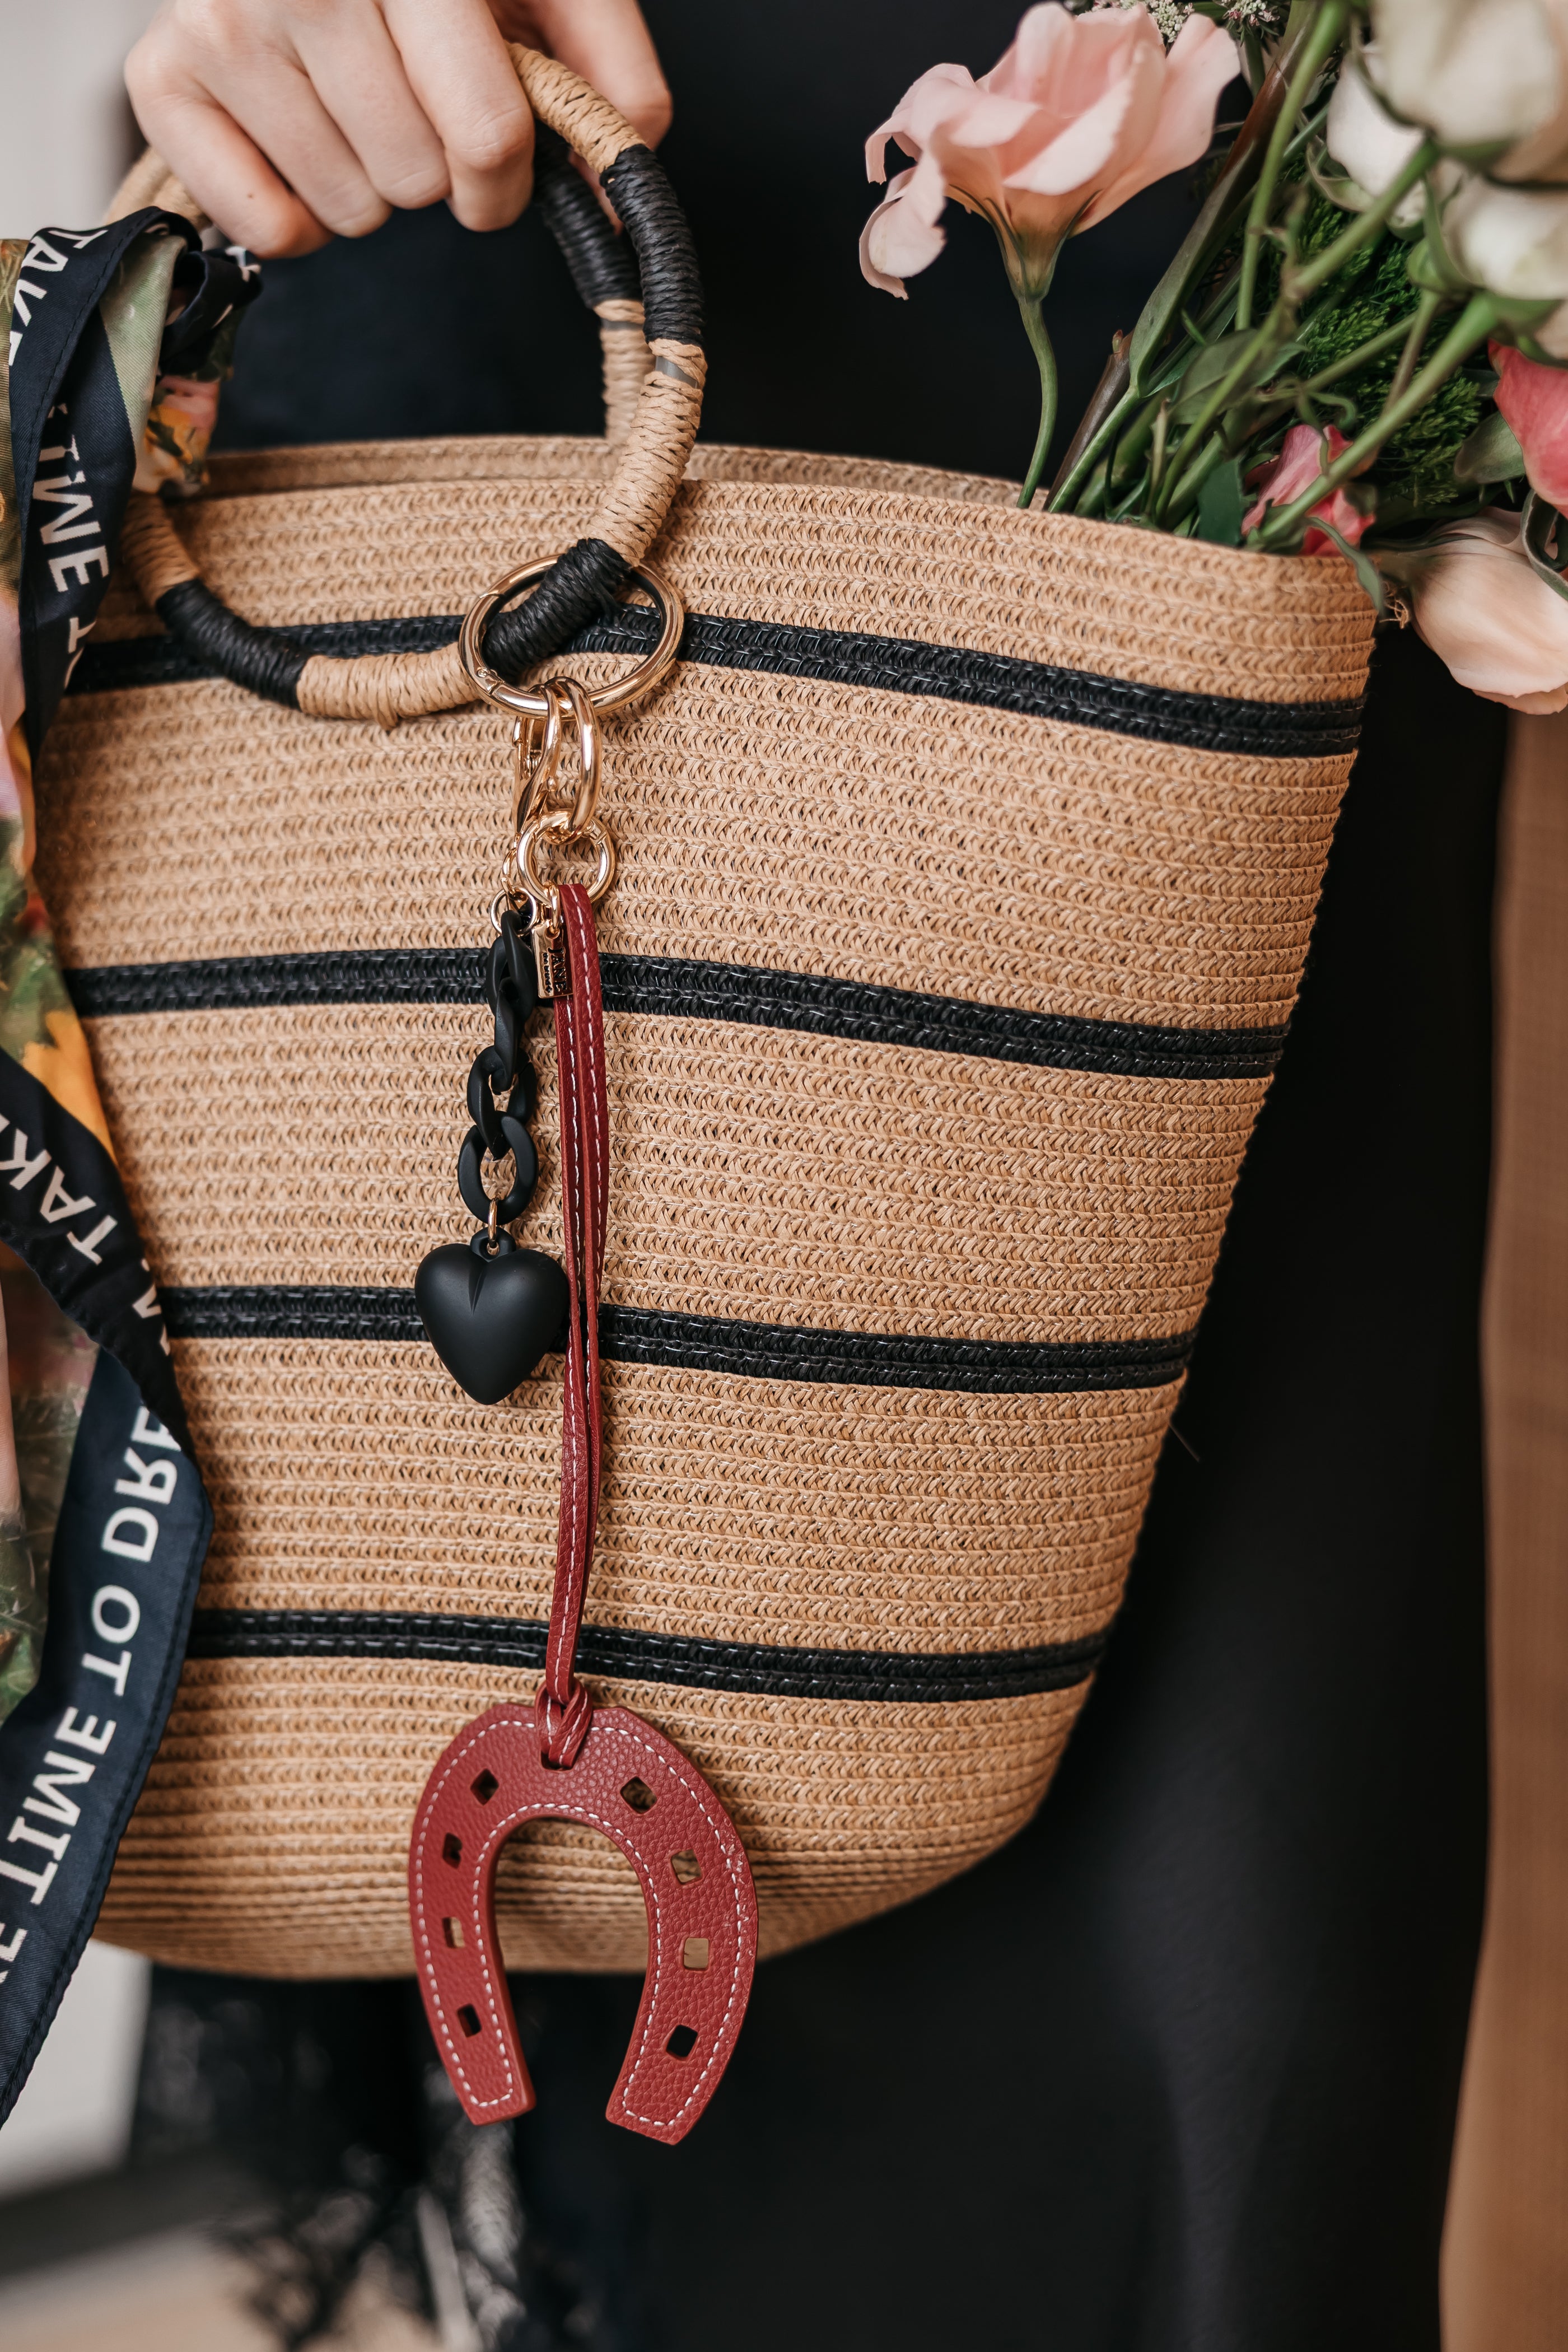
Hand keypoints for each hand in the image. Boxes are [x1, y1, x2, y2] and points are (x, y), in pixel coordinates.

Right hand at [125, 0, 670, 256]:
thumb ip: (607, 77)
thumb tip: (621, 198)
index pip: (484, 131)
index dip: (507, 178)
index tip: (500, 168)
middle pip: (417, 178)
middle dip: (435, 170)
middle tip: (411, 106)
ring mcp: (221, 20)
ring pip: (350, 210)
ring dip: (371, 187)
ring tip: (353, 109)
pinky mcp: (165, 76)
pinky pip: (270, 231)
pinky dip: (299, 218)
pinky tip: (301, 138)